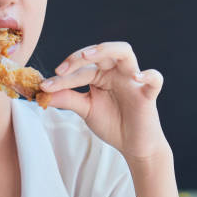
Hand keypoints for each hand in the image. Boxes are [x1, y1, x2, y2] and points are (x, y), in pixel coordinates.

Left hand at [41, 41, 166, 161]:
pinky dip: (149, 75)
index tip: (44, 86)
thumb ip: (67, 99)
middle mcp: (116, 72)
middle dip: (78, 58)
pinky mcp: (147, 94)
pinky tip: (137, 77)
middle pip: (99, 52)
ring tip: (87, 57)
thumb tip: (42, 93)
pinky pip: (154, 79)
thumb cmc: (112, 123)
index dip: (62, 76)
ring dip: (106, 50)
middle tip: (60, 70)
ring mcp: (133, 80)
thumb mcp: (86, 109)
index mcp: (101, 74)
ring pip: (124, 53)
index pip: (81, 68)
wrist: (133, 145)